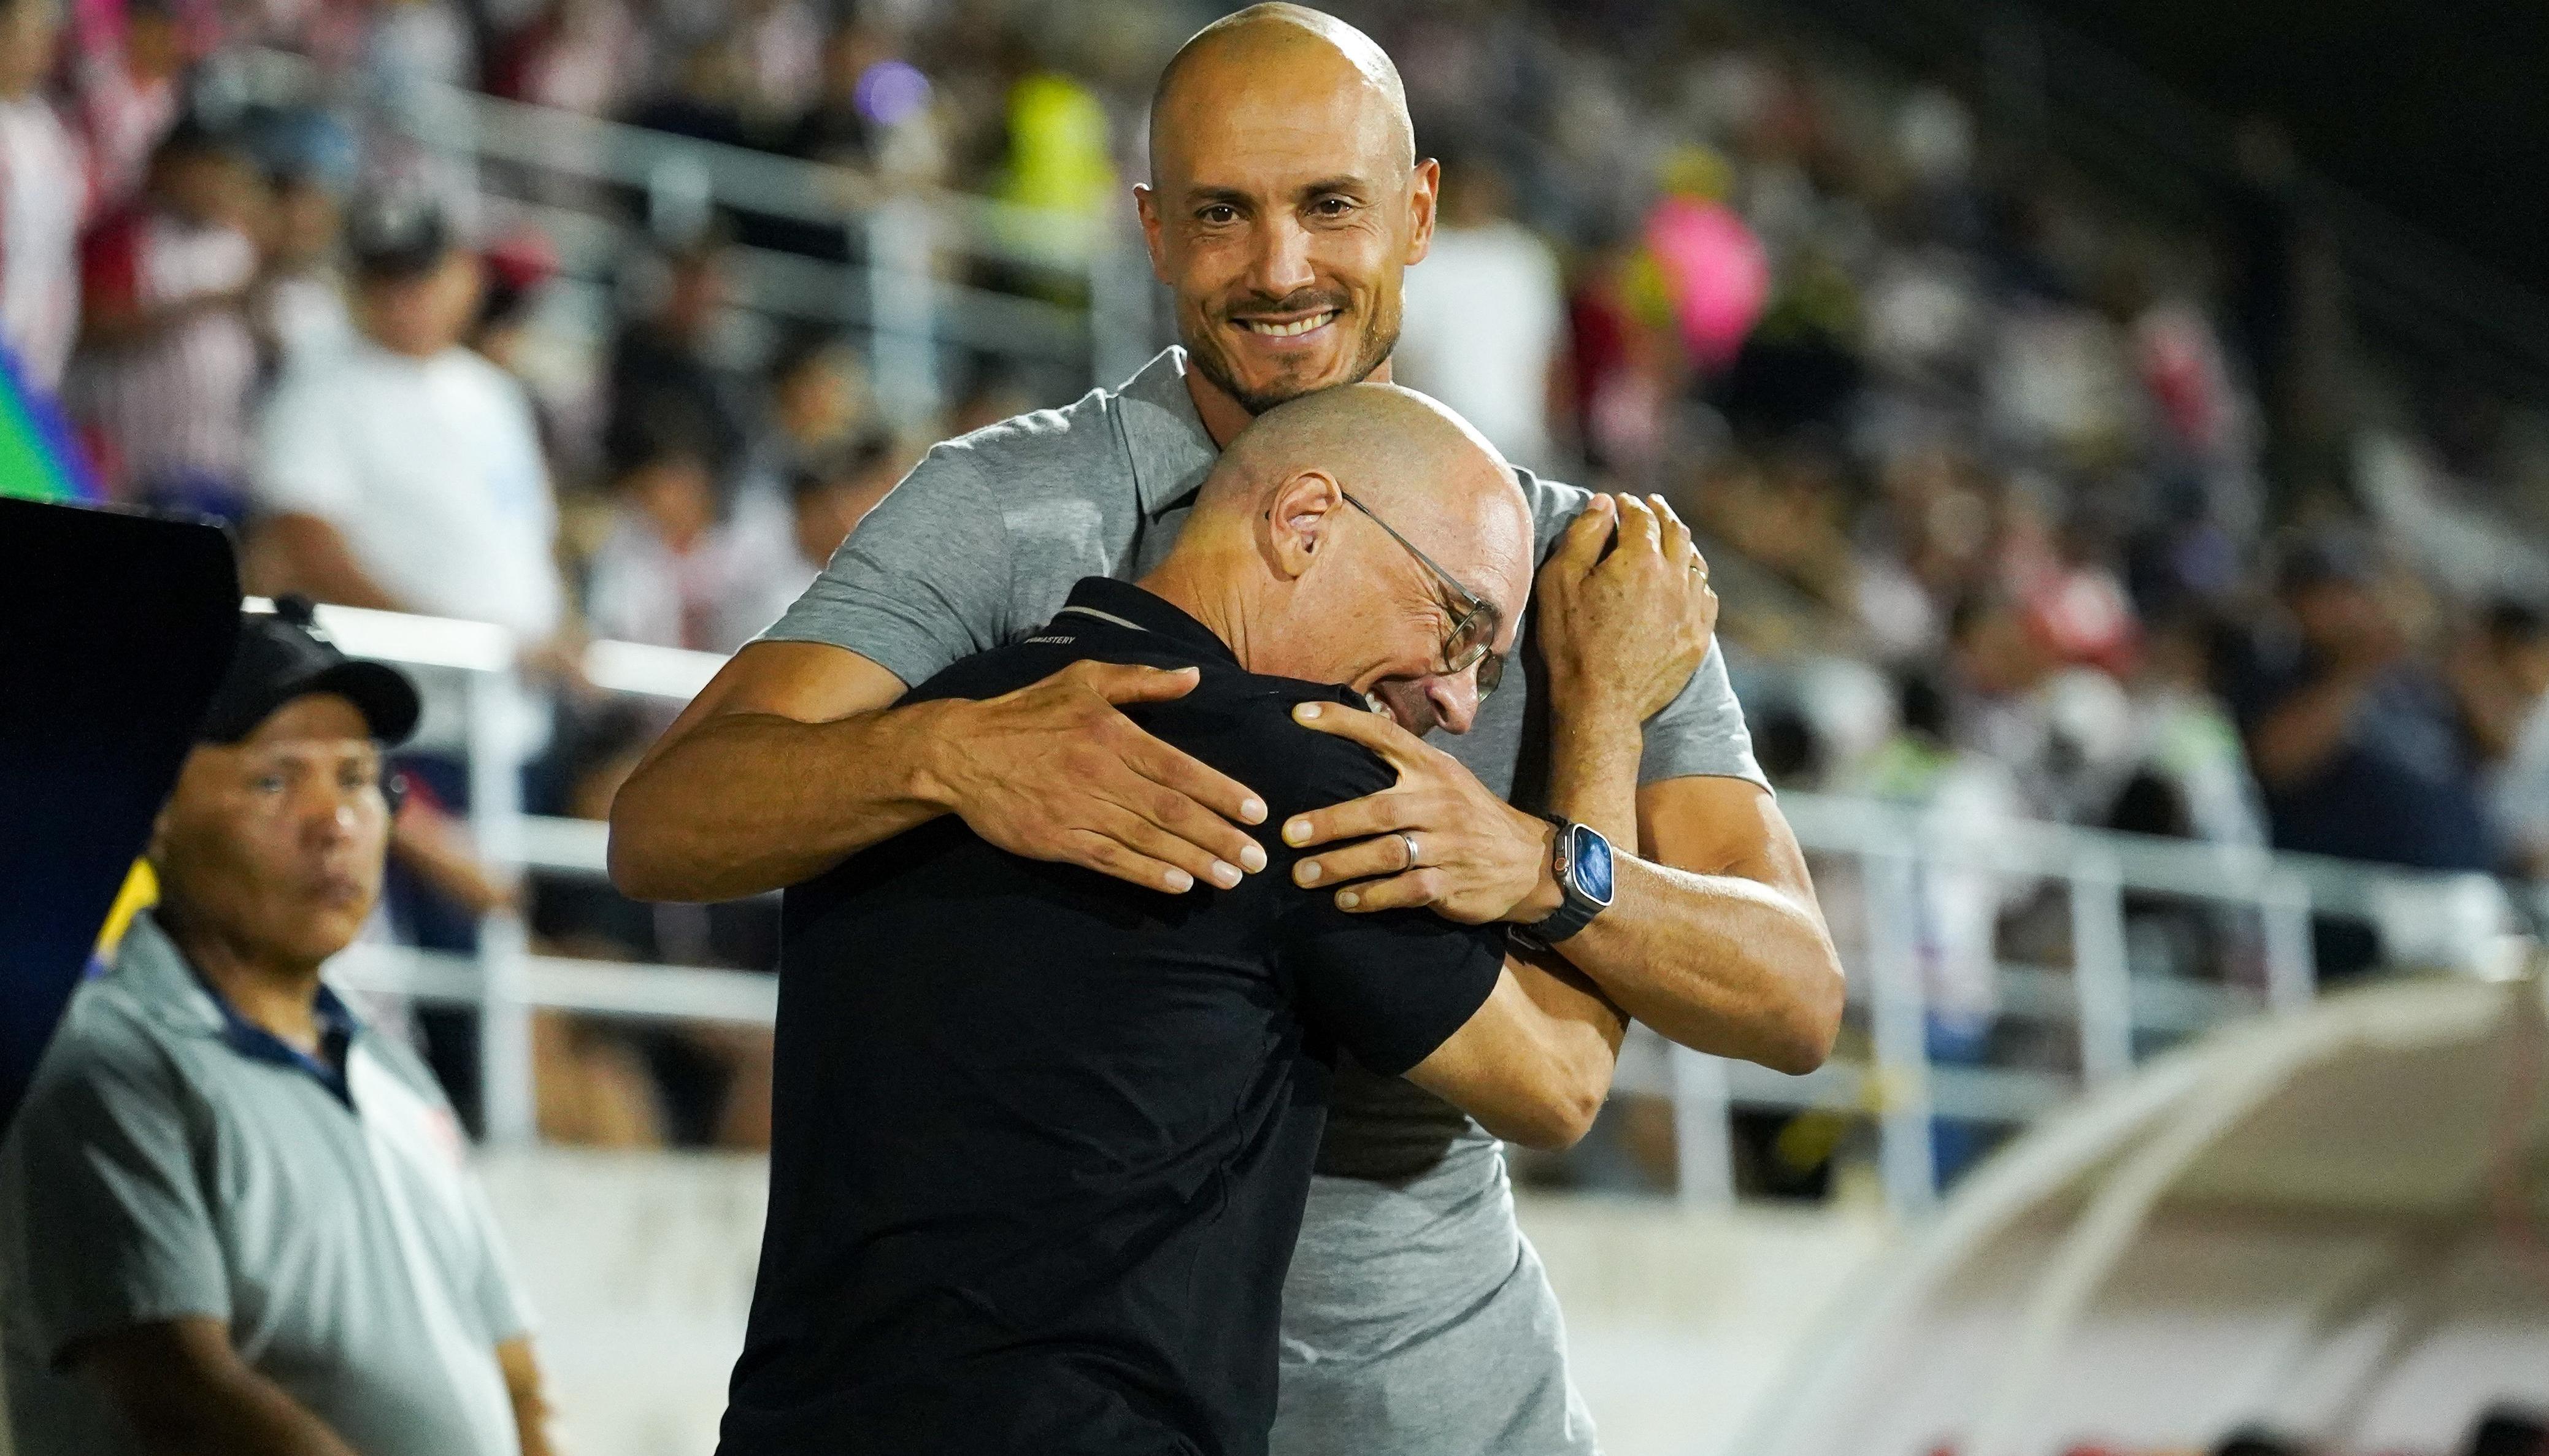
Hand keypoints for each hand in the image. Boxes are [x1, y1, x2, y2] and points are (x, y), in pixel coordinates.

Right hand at [928, 659, 1269, 893]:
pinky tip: (1179, 885)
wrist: (960, 752)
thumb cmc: (1028, 713)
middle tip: (1258, 858)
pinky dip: (1147, 874)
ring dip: (1194, 861)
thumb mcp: (1083, 679)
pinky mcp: (1056, 840)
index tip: (1257, 812)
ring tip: (1232, 877)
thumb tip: (1194, 676)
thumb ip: (1142, 680)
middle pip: (1172, 811)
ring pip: (1147, 840)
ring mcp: (1078, 810)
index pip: (1180, 767)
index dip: (1221, 792)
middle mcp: (1101, 773)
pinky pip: (1111, 861)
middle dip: (1220, 837)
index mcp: (1113, 733)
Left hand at [1281, 700, 1562, 923]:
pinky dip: (1371, 897)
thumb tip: (1344, 744)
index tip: (1297, 716)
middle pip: (1378, 810)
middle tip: (1288, 833)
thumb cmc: (1470, 816)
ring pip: (1387, 854)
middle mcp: (1440, 802)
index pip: (1385, 734)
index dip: (1342, 722)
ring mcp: (1448, 845)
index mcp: (1434, 768)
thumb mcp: (1446, 778)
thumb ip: (1402, 764)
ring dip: (1340, 866)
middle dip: (1330, 822)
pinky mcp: (1451, 885)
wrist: (1529, 863)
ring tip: (1302, 875)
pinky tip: (1343, 900)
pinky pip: (1405, 892)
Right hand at [1535, 493, 1717, 723]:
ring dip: (1682, 543)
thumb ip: (1583, 534)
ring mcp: (1691, 609)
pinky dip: (1695, 579)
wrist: (1601, 702)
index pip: (1640, 517)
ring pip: (1695, 562)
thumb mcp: (1560, 581)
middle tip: (1653, 505)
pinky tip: (1687, 580)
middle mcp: (1674, 577)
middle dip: (1662, 514)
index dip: (1630, 505)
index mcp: (1640, 559)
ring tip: (1673, 537)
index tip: (1621, 501)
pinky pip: (1705, 596)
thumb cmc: (1572, 642)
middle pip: (1676, 532)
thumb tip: (1604, 502)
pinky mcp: (1698, 637)